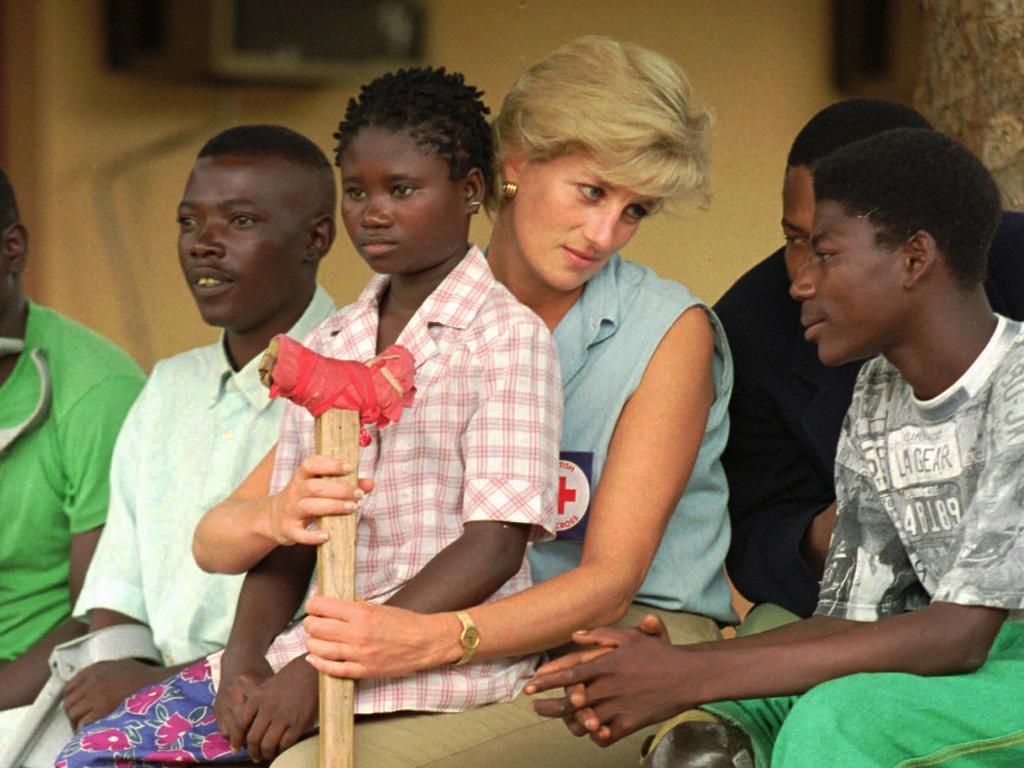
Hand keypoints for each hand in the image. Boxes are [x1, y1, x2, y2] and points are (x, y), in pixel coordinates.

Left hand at [63, 658, 169, 729]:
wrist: (157, 682)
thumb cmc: (143, 675)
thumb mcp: (118, 665)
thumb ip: (100, 672)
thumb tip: (86, 684)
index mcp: (95, 669)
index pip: (69, 687)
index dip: (71, 699)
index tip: (76, 706)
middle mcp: (93, 680)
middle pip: (69, 702)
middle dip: (72, 714)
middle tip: (80, 721)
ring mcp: (97, 694)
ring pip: (73, 713)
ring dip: (77, 722)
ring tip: (84, 728)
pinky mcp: (103, 708)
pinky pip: (83, 722)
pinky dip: (84, 728)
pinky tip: (92, 729)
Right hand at [213, 649, 273, 751]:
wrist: (238, 658)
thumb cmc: (259, 670)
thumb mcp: (269, 679)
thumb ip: (272, 698)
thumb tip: (282, 721)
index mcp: (250, 682)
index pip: (257, 712)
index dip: (264, 728)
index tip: (271, 740)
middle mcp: (234, 691)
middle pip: (242, 723)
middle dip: (250, 739)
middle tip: (258, 751)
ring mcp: (223, 698)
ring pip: (230, 727)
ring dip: (239, 740)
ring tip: (248, 749)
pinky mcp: (216, 704)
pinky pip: (221, 725)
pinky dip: (229, 734)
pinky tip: (237, 740)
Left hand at [237, 657, 318, 761]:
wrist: (310, 671)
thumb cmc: (289, 678)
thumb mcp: (266, 686)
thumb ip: (256, 704)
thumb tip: (247, 725)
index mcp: (257, 698)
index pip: (240, 724)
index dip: (237, 738)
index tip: (237, 747)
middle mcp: (268, 708)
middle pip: (253, 738)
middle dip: (253, 751)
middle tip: (255, 756)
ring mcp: (284, 716)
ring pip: (268, 744)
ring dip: (266, 753)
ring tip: (267, 755)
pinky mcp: (299, 722)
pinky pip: (285, 743)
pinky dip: (282, 749)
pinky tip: (281, 748)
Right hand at [262, 456, 374, 545]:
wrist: (272, 518)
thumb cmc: (305, 499)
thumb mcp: (319, 487)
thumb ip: (346, 484)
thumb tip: (370, 483)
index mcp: (302, 477)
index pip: (310, 464)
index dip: (329, 464)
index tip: (349, 467)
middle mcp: (294, 492)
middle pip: (314, 487)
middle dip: (339, 489)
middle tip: (358, 494)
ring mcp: (290, 511)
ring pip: (309, 507)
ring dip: (332, 507)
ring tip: (351, 507)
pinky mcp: (288, 530)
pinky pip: (299, 534)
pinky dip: (312, 536)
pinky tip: (327, 535)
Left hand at [303, 596, 454, 677]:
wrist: (425, 642)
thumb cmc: (404, 622)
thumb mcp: (379, 607)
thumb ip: (355, 606)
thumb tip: (334, 604)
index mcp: (361, 613)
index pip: (322, 607)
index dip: (313, 605)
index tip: (313, 606)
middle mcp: (356, 633)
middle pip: (316, 628)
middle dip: (310, 623)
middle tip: (313, 622)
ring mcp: (358, 654)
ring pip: (319, 649)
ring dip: (312, 642)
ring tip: (314, 638)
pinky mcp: (362, 670)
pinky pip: (332, 669)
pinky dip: (318, 663)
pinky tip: (314, 658)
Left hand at [533, 613, 670, 737]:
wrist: (687, 676)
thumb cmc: (658, 653)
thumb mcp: (630, 636)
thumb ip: (601, 634)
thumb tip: (576, 635)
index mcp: (605, 665)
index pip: (567, 675)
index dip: (546, 682)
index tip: (529, 686)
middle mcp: (608, 687)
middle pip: (569, 702)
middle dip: (548, 706)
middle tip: (535, 707)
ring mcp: (618, 707)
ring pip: (583, 721)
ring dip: (568, 721)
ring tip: (560, 719)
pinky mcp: (630, 724)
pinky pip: (604, 736)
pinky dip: (594, 735)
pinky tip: (589, 730)